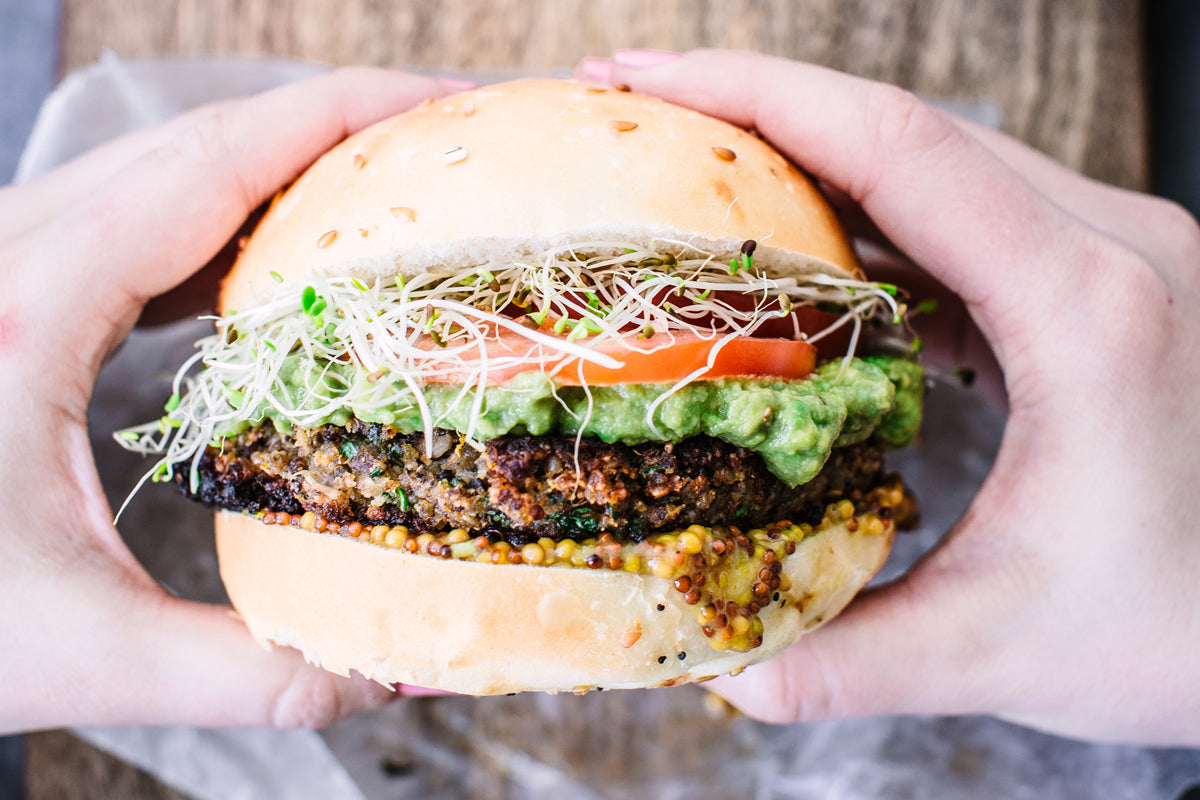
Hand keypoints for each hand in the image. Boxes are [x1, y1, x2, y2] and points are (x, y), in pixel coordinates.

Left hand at [0, 69, 466, 732]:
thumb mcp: (63, 648)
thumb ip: (236, 670)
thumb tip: (383, 683)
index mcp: (32, 304)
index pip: (218, 162)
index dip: (344, 116)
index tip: (449, 107)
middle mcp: (14, 255)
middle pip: (205, 142)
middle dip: (339, 129)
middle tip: (450, 149)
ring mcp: (6, 265)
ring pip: (169, 174)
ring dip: (286, 170)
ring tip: (390, 199)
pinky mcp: (10, 296)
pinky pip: (140, 224)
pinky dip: (229, 224)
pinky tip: (275, 269)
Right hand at [580, 49, 1199, 744]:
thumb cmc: (1191, 628)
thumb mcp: (1006, 650)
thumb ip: (851, 659)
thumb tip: (722, 673)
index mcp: (1088, 310)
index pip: (895, 149)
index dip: (753, 97)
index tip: (642, 81)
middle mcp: (1112, 247)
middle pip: (903, 127)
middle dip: (754, 105)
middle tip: (632, 107)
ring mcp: (1114, 252)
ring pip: (934, 158)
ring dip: (806, 152)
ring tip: (692, 166)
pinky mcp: (1101, 279)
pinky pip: (962, 212)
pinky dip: (864, 212)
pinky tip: (799, 248)